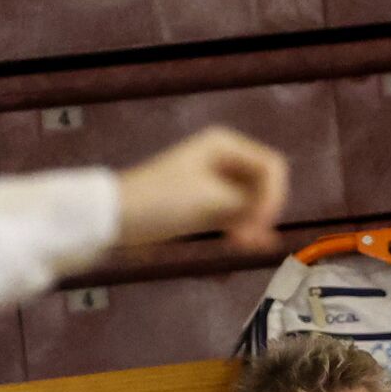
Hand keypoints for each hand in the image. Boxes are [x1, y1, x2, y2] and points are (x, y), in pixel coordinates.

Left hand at [115, 127, 287, 251]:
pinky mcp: (208, 205)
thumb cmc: (162, 201)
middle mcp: (225, 158)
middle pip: (264, 186)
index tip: (262, 224)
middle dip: (261, 212)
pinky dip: (242, 230)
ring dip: (252, 224)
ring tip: (239, 246)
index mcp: (226, 144)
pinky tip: (244, 246)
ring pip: (253, 203)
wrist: (117, 217)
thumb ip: (248, 206)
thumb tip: (270, 221)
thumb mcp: (211, 200)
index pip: (272, 167)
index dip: (273, 196)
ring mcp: (217, 182)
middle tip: (249, 241)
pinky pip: (237, 216)